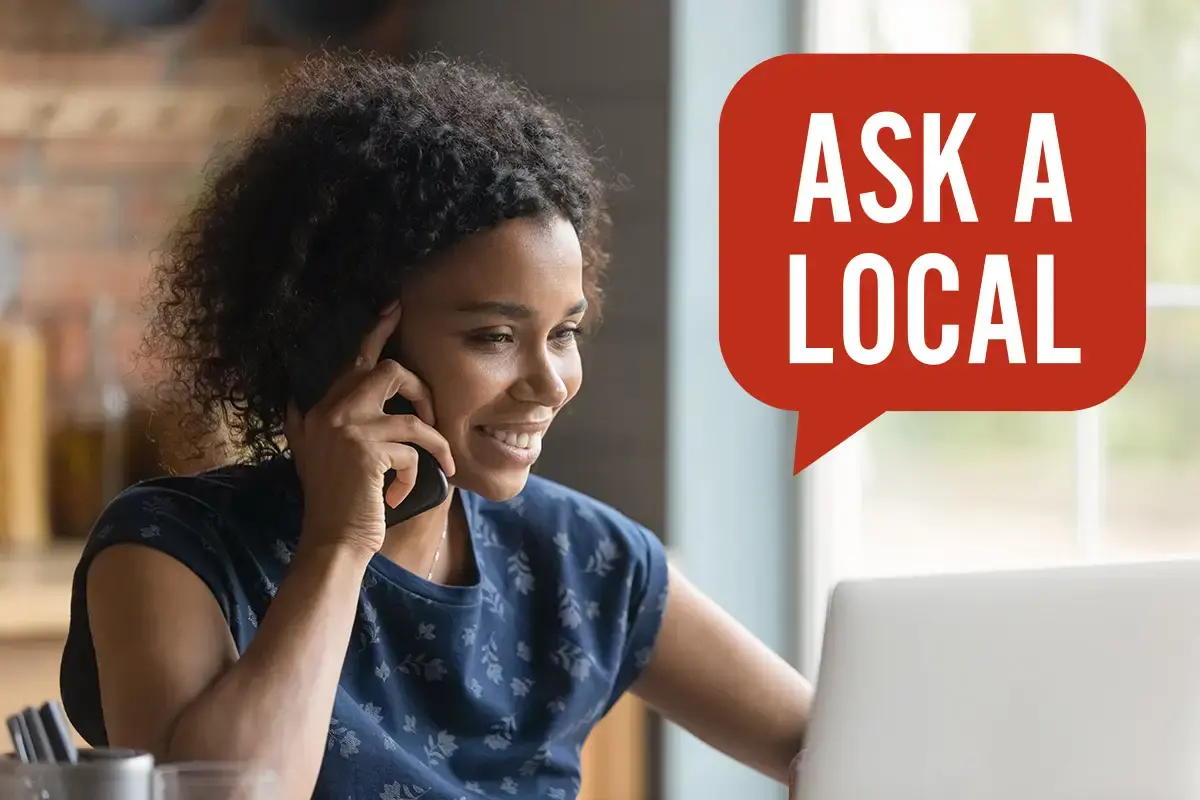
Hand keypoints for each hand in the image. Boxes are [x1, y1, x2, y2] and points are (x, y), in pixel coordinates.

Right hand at [282, 301, 455, 556]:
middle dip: (421, 390)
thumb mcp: (317, 456)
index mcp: (318, 410)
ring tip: (439, 462)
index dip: (376, 332)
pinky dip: (418, 472)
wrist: (332, 542)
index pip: (353, 360)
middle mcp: (327, 412)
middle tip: (432, 417)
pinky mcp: (366, 451)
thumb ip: (314, 424)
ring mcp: (346, 429)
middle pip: (389, 371)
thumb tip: (309, 396)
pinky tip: (401, 494)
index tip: (395, 307)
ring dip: (433, 441)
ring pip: (411, 415)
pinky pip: (413, 449)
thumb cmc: (337, 503)